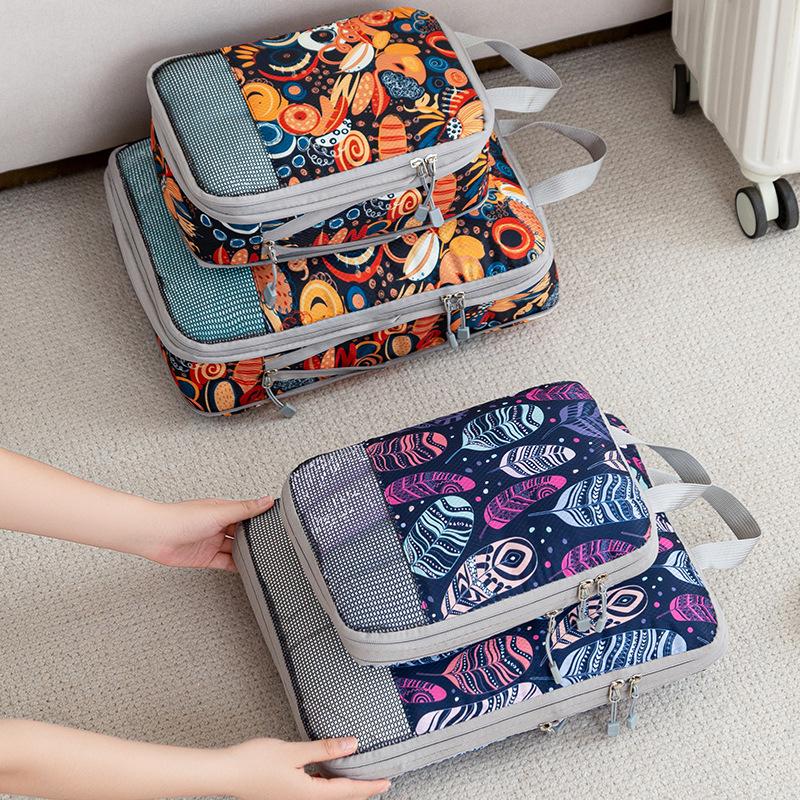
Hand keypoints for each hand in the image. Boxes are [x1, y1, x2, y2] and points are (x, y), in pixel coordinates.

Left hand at [135, 496, 274, 570]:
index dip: (261, 517)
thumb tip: (266, 500)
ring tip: (262, 556)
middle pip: (242, 533)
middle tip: (272, 543)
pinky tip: (246, 567)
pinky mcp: (206, 558)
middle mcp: (218, 525)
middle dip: (254, 538)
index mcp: (223, 510)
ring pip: (235, 548)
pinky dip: (236, 565)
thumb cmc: (181, 518)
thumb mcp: (220, 512)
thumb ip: (245, 509)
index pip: (247, 513)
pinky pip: (226, 562)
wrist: (155, 536)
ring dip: (246, 552)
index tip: (276, 522)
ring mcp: (212, 542)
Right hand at [223, 737, 390, 799]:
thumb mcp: (294, 752)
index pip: (347, 792)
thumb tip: (352, 745)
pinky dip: (328, 783)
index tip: (387, 781)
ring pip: (328, 795)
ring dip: (344, 786)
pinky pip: (315, 792)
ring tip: (359, 774)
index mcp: (309, 795)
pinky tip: (329, 772)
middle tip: (379, 778)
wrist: (227, 773)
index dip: (369, 786)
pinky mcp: (286, 795)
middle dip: (361, 788)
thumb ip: (324, 749)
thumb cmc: (256, 762)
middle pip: (340, 797)